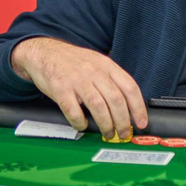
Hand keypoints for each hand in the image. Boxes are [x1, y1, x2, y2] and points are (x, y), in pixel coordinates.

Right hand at [11, 38, 147, 138]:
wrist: (44, 52)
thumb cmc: (73, 61)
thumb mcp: (97, 62)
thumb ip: (111, 79)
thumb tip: (128, 104)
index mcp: (106, 65)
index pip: (129, 87)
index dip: (138, 107)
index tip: (141, 122)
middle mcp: (94, 72)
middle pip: (116, 100)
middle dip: (123, 121)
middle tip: (123, 133)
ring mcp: (77, 80)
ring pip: (99, 107)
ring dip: (106, 125)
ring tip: (107, 133)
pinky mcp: (61, 90)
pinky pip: (74, 111)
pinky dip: (80, 123)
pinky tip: (83, 125)